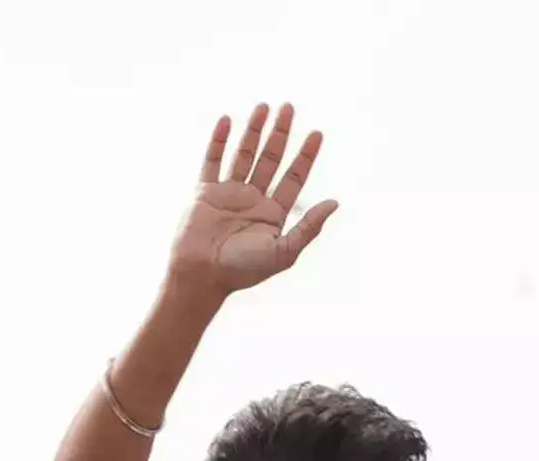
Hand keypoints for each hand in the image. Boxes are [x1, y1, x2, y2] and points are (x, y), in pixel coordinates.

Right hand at [166, 103, 338, 299]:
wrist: (202, 276)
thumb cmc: (243, 270)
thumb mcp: (283, 251)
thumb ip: (309, 227)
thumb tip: (335, 202)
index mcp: (273, 214)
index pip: (293, 177)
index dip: (305, 155)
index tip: (316, 133)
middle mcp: (252, 200)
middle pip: (270, 159)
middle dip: (280, 134)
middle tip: (289, 107)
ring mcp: (228, 194)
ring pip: (244, 154)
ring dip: (253, 130)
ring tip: (264, 106)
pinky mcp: (205, 192)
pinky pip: (212, 160)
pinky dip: (219, 140)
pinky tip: (228, 120)